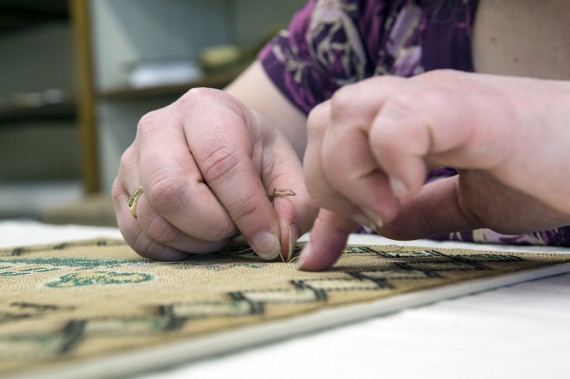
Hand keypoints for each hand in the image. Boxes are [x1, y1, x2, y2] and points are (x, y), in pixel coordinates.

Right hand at [113, 87, 316, 260]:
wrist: (217, 141)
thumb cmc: (252, 153)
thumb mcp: (285, 167)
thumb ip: (294, 203)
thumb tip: (279, 241)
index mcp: (205, 108)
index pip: (221, 162)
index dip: (247, 209)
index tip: (268, 241)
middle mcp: (158, 126)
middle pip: (171, 190)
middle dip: (212, 226)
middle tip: (235, 230)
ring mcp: (130, 159)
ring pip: (152, 218)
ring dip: (194, 242)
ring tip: (219, 231)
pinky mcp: (119, 191)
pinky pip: (136, 235)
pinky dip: (171, 250)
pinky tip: (195, 238)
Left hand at [299, 70, 569, 270]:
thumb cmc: (544, 173)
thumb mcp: (464, 201)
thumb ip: (417, 211)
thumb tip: (376, 226)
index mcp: (410, 116)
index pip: (331, 137)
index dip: (318, 196)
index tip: (320, 253)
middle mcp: (415, 97)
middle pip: (325, 119)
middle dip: (328, 181)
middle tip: (371, 217)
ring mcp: (439, 96)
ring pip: (345, 111)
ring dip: (352, 172)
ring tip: (389, 206)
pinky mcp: (470, 109)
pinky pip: (399, 122)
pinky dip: (392, 161)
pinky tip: (412, 188)